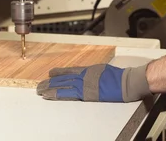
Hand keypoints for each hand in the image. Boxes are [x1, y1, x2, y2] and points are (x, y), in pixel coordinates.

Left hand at [36, 63, 150, 102]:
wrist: (125, 82)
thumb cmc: (119, 77)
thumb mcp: (104, 70)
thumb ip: (94, 73)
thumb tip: (88, 75)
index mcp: (89, 69)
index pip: (70, 70)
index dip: (59, 72)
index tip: (50, 73)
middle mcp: (84, 75)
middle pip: (64, 78)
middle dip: (51, 81)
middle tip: (40, 84)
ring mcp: (84, 84)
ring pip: (63, 85)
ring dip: (50, 88)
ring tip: (40, 90)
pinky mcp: (85, 93)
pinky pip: (67, 94)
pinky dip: (57, 94)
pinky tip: (49, 95)